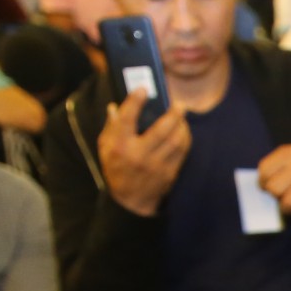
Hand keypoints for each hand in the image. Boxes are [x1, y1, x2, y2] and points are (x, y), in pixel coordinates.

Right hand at [98, 89, 191, 216]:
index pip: (127, 119)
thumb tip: (114, 107)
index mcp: (120, 147)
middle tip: (178, 103)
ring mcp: (156, 165)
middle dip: (173, 113)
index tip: (143, 89)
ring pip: (176, 140)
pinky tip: (183, 130)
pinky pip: (182, 151)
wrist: (131, 201)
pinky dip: (185, 138)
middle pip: (161, 129)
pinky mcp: (169, 172)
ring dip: (182, 125)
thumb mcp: (105, 148)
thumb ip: (111, 127)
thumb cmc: (116, 169)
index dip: (135, 102)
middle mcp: (139, 155)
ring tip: (181, 115)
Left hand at [259, 142, 290, 215]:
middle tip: (279, 194)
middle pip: (274, 189)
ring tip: (289, 202)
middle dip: (274, 194)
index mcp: (288, 154)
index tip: (266, 186)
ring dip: (286, 206)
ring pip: (287, 203)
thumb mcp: (289, 154)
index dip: (262, 182)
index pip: (264, 172)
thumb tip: (262, 186)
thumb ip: (275, 165)